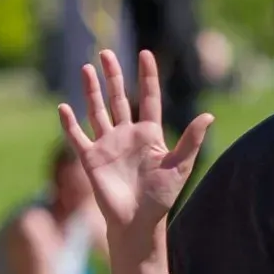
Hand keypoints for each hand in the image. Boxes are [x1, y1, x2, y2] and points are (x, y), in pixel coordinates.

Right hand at [57, 50, 212, 244]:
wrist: (138, 221)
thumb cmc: (161, 196)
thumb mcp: (180, 166)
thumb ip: (192, 140)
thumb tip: (209, 116)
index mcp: (149, 134)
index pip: (148, 98)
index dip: (147, 77)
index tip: (146, 54)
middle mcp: (127, 135)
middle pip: (118, 98)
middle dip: (112, 76)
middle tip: (106, 52)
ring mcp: (107, 145)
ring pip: (97, 111)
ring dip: (91, 91)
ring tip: (86, 68)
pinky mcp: (90, 159)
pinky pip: (77, 137)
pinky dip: (69, 123)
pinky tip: (64, 107)